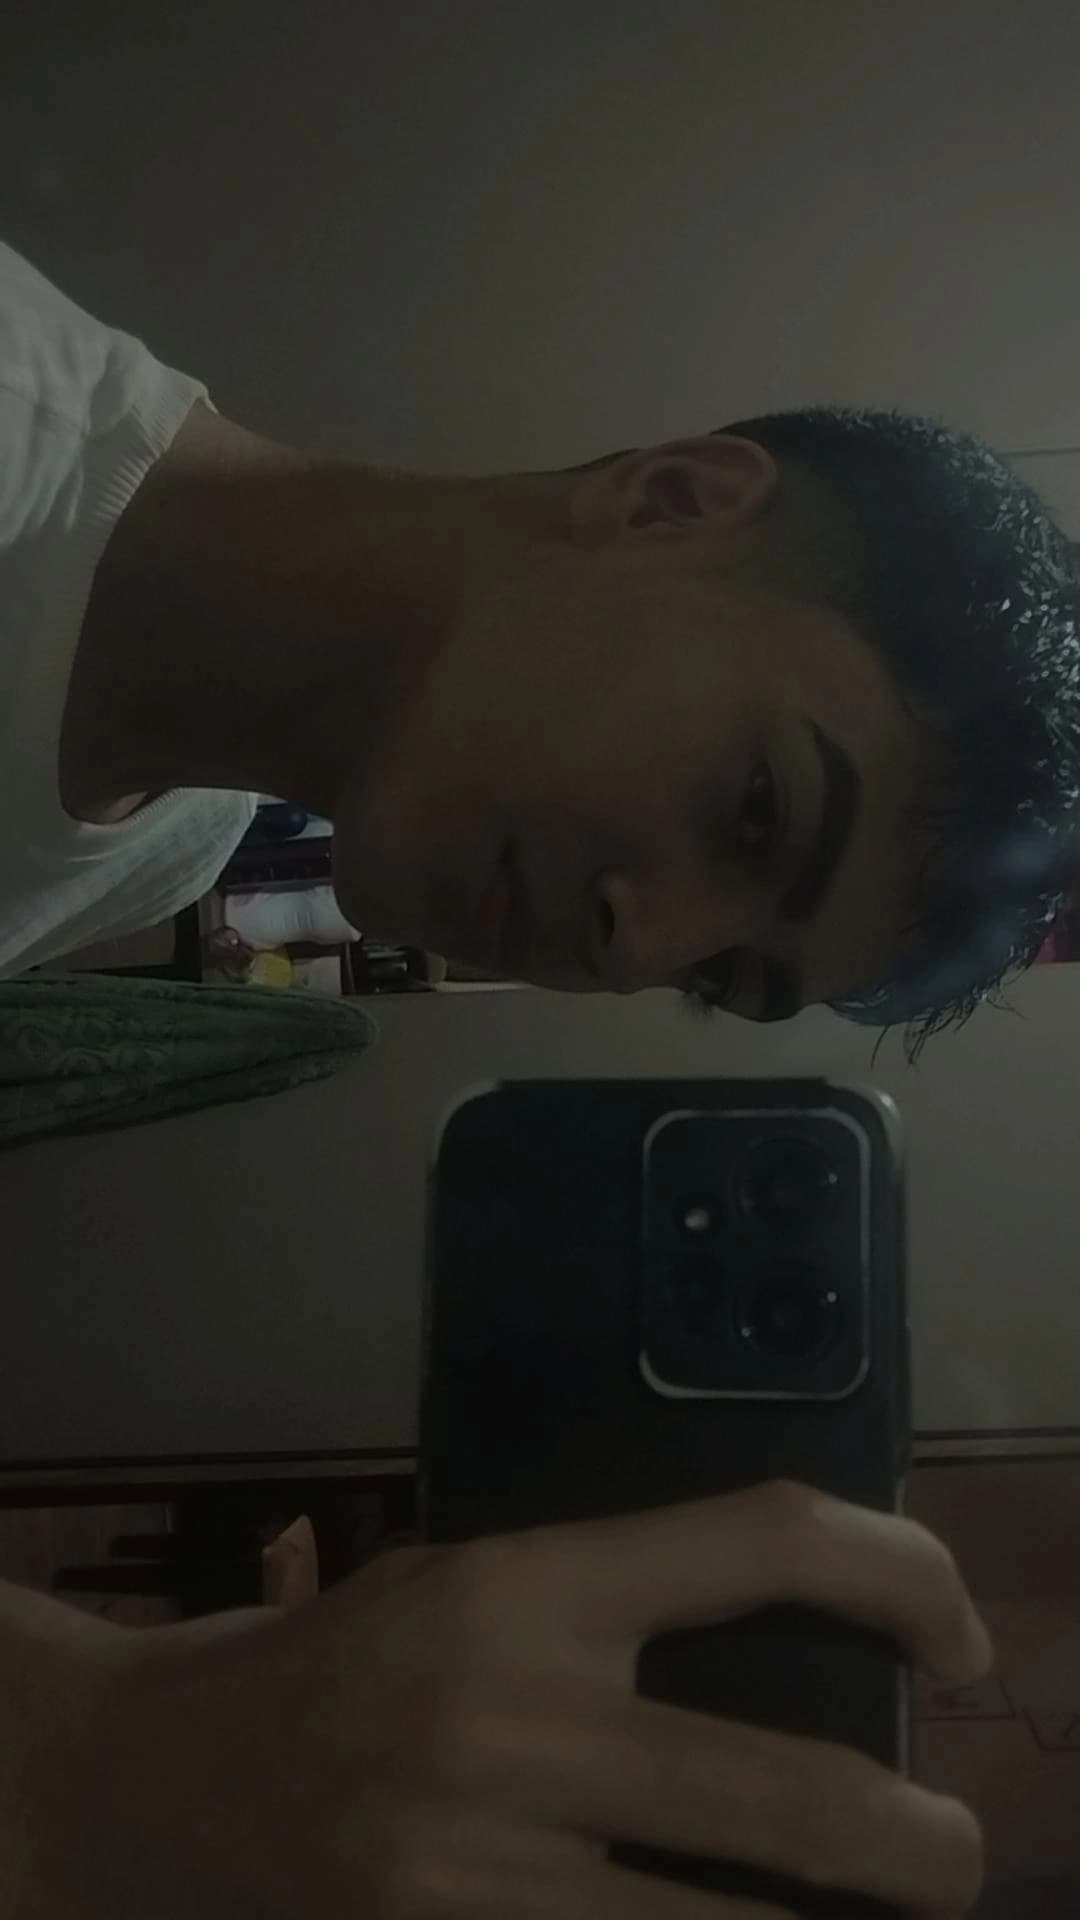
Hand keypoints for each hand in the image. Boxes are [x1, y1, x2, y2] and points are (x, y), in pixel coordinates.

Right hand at [44, 1482, 989, 1917]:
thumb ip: (618, 1606)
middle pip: (789, 1791)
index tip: (956, 1638)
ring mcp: (484, 1866)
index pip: (762, 1542)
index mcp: (531, 1586)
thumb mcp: (481, 1580)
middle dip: (919, 1845)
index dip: (899, 1576)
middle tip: (958, 1856)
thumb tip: (810, 1654)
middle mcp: (519, 1720)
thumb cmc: (355, 1655)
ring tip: (895, 1914)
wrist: (179, 1768)